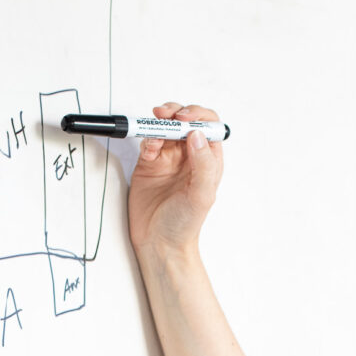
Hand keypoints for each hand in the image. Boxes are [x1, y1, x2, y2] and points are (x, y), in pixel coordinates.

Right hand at [124, 102, 225, 262]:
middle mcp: (189, 156)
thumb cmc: (184, 224)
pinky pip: (148, 141)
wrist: (159, 243)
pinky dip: (147, 138)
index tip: (185, 118)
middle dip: (176, 112)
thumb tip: (197, 134)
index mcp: (207, 160)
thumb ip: (203, 164)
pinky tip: (149, 148)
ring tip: (156, 128)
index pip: (208, 126)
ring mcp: (168, 158)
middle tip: (167, 115)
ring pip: (165, 127)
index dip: (197, 115)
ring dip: (160, 122)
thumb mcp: (201, 195)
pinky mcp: (149, 163)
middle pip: (185, 121)